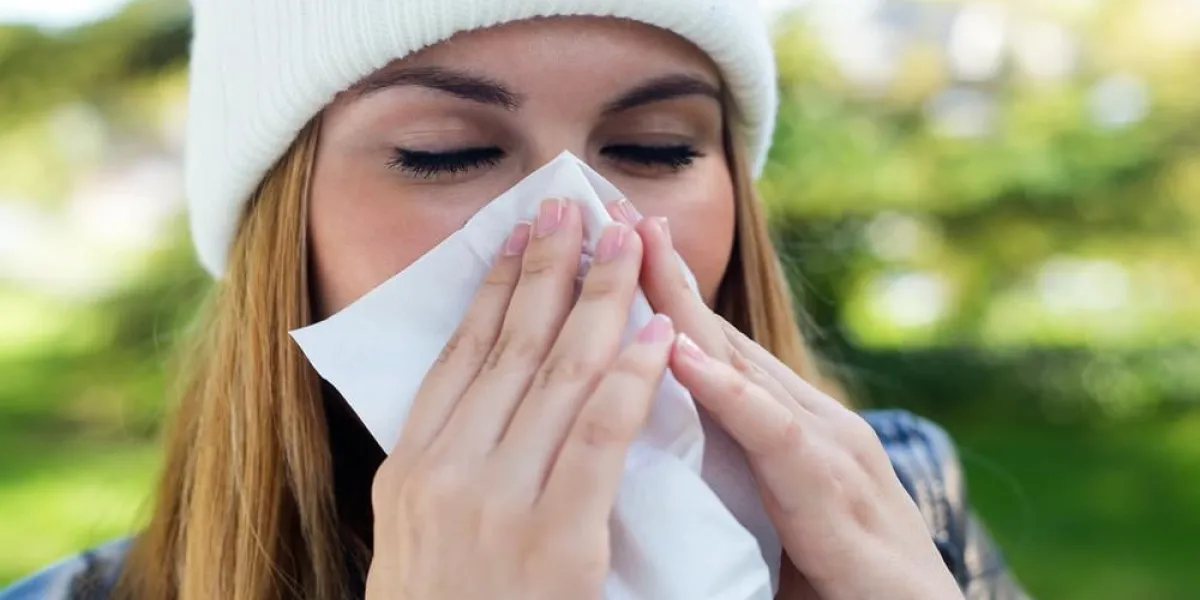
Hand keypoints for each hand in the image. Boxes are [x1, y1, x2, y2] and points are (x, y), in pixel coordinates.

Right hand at [366, 199, 675, 599]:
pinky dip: (630, 378)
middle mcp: (444, 470)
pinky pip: (599, 437)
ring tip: (624, 243)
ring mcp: (496, 502)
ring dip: (597, 300)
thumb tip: (477, 409)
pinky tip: (657, 335)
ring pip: (556, 375)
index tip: (521, 233)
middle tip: (576, 204)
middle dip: (548, 268)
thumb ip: (444, 472)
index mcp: (408, 468)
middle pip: (509, 345)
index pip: (460, 354)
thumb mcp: (416, 541)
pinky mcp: (554, 539)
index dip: (496, 286)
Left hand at [628, 213, 962, 599]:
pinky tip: (682, 355)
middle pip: (718, 333)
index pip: (709, 345)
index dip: (655, 295)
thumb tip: (646, 459)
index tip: (600, 247)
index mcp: (782, 424)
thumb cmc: (835, 581)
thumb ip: (719, 478)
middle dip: (661, 272)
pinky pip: (772, 432)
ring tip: (636, 248)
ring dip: (684, 305)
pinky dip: (727, 392)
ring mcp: (828, 445)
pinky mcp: (834, 490)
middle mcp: (807, 418)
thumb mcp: (763, 516)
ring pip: (742, 362)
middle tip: (609, 207)